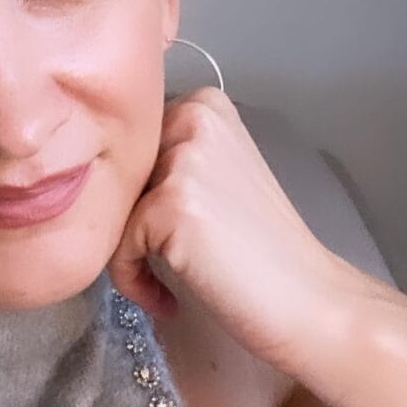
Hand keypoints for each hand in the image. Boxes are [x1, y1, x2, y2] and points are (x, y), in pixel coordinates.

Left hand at [107, 87, 341, 369]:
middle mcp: (192, 119)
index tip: (158, 232)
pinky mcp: (169, 204)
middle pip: (113, 172)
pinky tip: (166, 299)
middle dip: (126, 221)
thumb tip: (98, 169)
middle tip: (157, 260)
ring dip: (127, 253)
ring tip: (163, 281)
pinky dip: (132, 280)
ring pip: (110, 208)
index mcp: (204, 105)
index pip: (128, 142)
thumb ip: (168, 159)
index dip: (133, 193)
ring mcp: (181, 159)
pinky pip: (115, 245)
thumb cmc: (261, 249)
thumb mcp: (217, 175)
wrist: (308, 301)